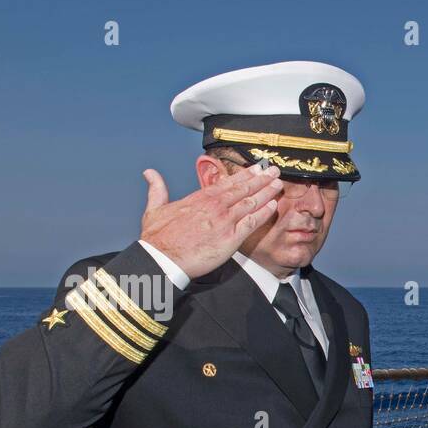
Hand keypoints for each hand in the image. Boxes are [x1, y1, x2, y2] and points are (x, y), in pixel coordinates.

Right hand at [139, 163, 282, 279]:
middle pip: (242, 189)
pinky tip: (273, 205)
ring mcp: (224, 221)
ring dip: (266, 192)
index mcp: (199, 198)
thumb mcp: (155, 208)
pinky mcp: (231, 238)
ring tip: (277, 184)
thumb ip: (156, 189)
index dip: (243, 175)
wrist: (162, 258)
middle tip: (273, 171)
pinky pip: (251, 222)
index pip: (226, 183)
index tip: (255, 169)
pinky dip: (263, 213)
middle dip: (260, 179)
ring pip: (250, 202)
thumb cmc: (158, 238)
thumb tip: (150, 173)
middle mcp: (215, 206)